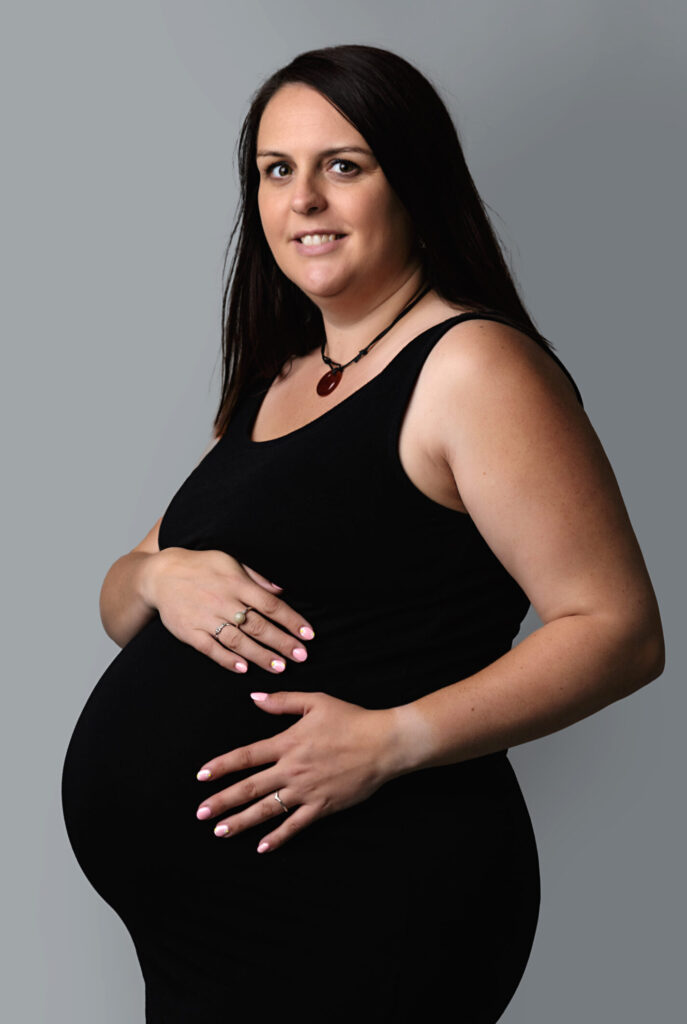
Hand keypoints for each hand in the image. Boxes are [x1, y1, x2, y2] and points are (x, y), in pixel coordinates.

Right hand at [143, 547, 315, 674]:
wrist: (160, 575)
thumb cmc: (201, 566)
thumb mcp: (229, 561)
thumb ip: (256, 576)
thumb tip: (281, 589)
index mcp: (236, 582)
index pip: (270, 604)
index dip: (291, 620)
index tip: (308, 634)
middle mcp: (222, 601)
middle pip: (258, 625)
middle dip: (282, 642)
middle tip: (301, 656)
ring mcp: (205, 617)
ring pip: (237, 640)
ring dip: (260, 655)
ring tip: (279, 667)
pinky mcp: (189, 632)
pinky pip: (211, 649)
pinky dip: (227, 659)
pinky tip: (244, 669)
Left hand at [194, 691, 400, 852]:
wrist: (383, 743)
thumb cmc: (351, 719)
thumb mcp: (316, 701)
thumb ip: (282, 701)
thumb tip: (254, 698)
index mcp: (287, 743)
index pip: (246, 757)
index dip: (221, 766)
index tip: (201, 776)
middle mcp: (292, 769)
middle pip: (249, 787)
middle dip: (223, 801)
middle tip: (201, 813)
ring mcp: (307, 790)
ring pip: (267, 809)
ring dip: (242, 822)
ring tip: (220, 831)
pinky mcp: (323, 806)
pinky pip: (295, 825)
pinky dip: (278, 837)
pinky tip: (262, 847)